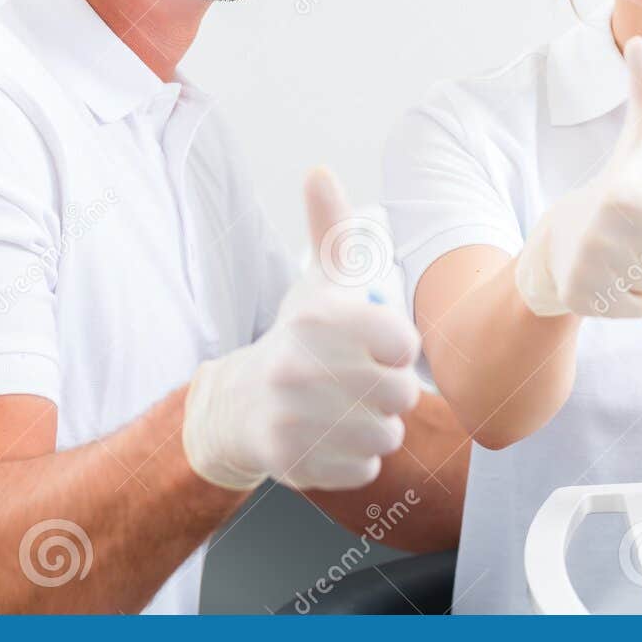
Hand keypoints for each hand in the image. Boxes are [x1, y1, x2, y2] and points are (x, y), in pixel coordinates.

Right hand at [182, 168, 421, 490]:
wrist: (240, 403)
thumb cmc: (300, 337)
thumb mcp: (318, 281)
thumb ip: (333, 230)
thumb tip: (319, 172)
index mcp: (315, 318)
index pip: (401, 343)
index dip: (398, 348)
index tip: (380, 348)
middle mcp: (298, 367)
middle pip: (400, 395)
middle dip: (392, 393)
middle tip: (366, 384)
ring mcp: (292, 418)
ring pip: (387, 435)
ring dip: (379, 427)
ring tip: (351, 411)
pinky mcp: (291, 464)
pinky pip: (364, 469)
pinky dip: (358, 459)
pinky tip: (334, 439)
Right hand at [514, 36, 641, 317]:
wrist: (552, 247)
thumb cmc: (609, 193)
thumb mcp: (633, 149)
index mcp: (625, 200)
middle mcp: (607, 238)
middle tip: (629, 236)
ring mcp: (594, 273)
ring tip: (618, 256)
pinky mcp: (586, 303)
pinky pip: (641, 309)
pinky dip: (629, 299)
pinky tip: (608, 278)